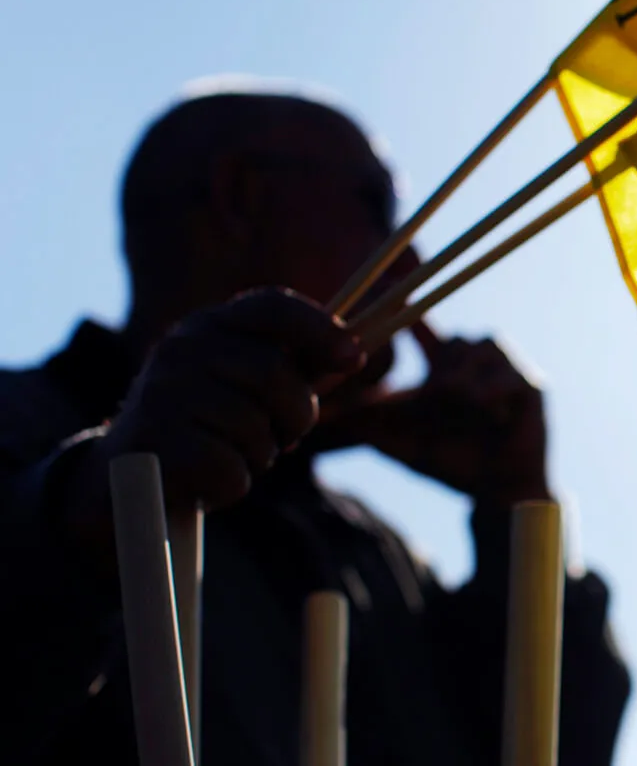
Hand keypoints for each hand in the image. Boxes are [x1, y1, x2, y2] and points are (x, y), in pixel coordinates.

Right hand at [66, 289, 364, 551]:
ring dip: (260, 455)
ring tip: (234, 456)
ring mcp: (160, 392)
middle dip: (298, 414)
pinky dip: (233, 485)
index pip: (272, 306)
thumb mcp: (245, 388)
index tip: (354, 358)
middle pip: (274, 372)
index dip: (320, 327)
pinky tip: (208, 481)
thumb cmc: (206, 427)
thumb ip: (294, 368)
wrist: (125, 475)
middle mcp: (180, 348)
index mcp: (209, 325)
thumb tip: (356, 354)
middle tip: (289, 435)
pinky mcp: (151, 441)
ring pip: (253, 427)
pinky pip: (228, 469)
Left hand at [313, 323, 548, 507]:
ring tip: (461, 401)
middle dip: (443, 364)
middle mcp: (476, 362)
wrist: (495, 492)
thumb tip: (319, 415)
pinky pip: (509, 372)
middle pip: (455, 338)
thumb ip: (365, 422)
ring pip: (481, 347)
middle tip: (437, 391)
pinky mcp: (531, 385)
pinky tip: (487, 409)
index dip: (407, 310)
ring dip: (466, 376)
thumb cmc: (449, 462)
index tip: (389, 293)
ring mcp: (506, 370)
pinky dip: (493, 388)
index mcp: (445, 367)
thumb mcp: (397, 439)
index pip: (422, 326)